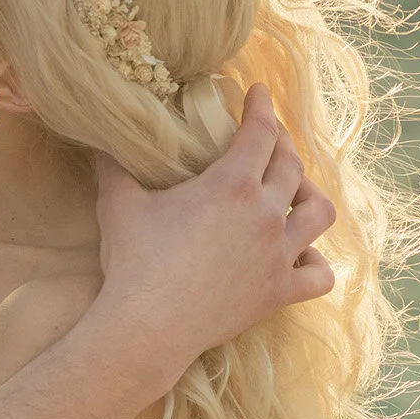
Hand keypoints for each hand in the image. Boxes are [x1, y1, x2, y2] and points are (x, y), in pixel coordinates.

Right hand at [95, 83, 335, 381]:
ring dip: (311, 195)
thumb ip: (114, 165)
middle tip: (268, 138)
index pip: (260, 132)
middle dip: (282, 143)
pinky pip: (320, 274)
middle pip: (293, 165)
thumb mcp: (119, 203)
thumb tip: (99, 139)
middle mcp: (266, 214)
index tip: (260, 92)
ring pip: (320, 213)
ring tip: (296, 192)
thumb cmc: (134, 261)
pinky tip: (300, 255)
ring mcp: (279, 255)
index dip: (262, 107)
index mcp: (234, 184)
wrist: (148, 326)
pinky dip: (316, 262)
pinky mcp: (279, 292)